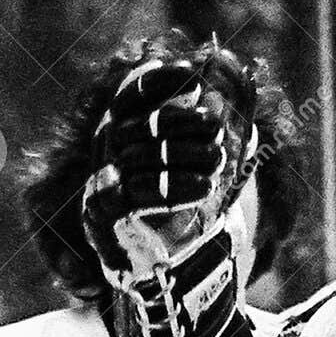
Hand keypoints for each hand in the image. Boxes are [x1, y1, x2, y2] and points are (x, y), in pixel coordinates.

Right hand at [82, 58, 238, 275]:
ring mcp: (104, 182)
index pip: (131, 97)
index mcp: (124, 133)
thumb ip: (209, 130)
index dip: (157, 82)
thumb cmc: (185, 207)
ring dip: (185, 156)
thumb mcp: (200, 164)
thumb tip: (230, 85)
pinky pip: (137, 194)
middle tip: (217, 127)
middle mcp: (108, 153)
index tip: (190, 72)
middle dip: (181, 123)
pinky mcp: (108, 214)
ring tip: (219, 159)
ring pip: (142, 158)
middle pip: (141, 127)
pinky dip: (175, 188)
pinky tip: (206, 186)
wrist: (170, 264)